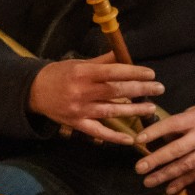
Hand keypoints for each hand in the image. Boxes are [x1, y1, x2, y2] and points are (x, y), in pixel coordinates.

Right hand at [27, 53, 162, 144]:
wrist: (34, 91)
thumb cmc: (60, 74)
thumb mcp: (79, 63)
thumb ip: (102, 61)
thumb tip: (124, 55)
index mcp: (83, 72)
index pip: (114, 72)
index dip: (134, 73)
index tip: (151, 74)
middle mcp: (82, 91)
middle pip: (116, 91)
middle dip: (140, 90)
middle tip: (159, 88)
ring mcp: (79, 110)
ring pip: (112, 111)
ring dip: (134, 111)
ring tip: (151, 108)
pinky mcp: (76, 124)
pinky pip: (98, 132)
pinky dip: (114, 137)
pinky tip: (130, 138)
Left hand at [132, 98, 194, 194]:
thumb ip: (181, 123)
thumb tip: (161, 138)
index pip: (172, 125)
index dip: (155, 132)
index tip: (139, 140)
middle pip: (178, 149)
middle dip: (157, 160)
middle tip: (139, 168)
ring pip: (186, 165)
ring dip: (166, 175)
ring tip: (148, 182)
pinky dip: (183, 182)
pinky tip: (170, 189)